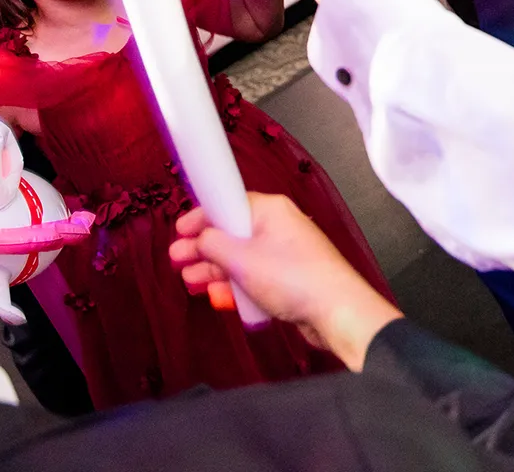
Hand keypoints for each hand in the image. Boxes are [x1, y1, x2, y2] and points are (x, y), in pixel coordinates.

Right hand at [170, 192, 401, 371]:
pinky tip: (217, 294)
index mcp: (271, 210)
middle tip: (178, 260)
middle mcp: (278, 227)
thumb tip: (199, 238)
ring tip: (191, 281)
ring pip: (240, 257)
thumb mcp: (242, 259)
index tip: (180, 230)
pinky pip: (254, 276)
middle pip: (232, 232)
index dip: (202, 217)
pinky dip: (235, 284)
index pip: (228, 203)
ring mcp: (284, 253)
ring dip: (214, 269)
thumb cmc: (294, 278)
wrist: (336, 311)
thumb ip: (213, 245)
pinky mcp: (287, 278)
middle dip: (203, 248)